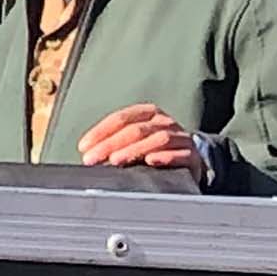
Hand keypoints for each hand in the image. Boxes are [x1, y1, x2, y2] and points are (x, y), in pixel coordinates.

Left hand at [76, 103, 202, 172]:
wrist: (191, 160)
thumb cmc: (154, 150)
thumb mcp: (134, 142)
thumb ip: (114, 144)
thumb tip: (88, 154)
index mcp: (147, 113)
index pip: (121, 118)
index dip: (100, 132)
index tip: (83, 147)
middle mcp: (164, 122)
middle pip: (135, 129)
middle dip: (111, 144)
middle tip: (93, 158)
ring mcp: (181, 137)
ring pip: (158, 139)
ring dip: (134, 150)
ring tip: (116, 161)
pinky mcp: (194, 156)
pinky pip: (181, 154)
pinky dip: (165, 157)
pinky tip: (151, 162)